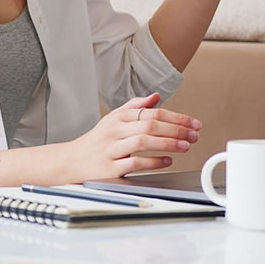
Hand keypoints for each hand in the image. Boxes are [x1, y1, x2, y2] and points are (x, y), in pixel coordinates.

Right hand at [62, 93, 201, 180]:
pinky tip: (167, 161)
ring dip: (168, 143)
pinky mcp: (109, 168)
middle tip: (194, 135)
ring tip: (185, 146)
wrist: (70, 161)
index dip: (176, 117)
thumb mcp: (113, 119)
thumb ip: (135, 107)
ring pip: (142, 141)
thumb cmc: (96, 141)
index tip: (193, 123)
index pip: (152, 112)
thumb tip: (156, 97)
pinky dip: (153, 162)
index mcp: (119, 117)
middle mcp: (114, 130)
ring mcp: (111, 149)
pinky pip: (134, 163)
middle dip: (176, 129)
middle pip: (150, 124)